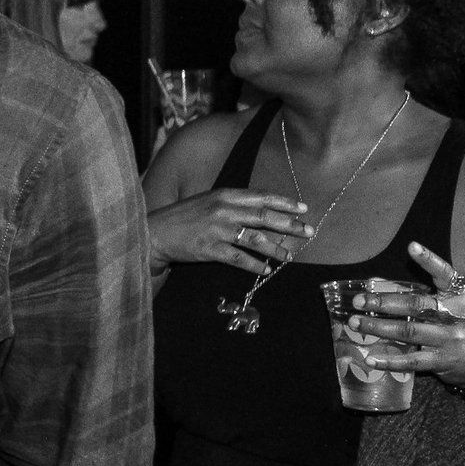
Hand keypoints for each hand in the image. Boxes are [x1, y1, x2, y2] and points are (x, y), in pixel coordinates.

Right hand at [147, 187, 312, 275]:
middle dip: (290, 225)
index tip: (303, 208)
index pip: (261, 197)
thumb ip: (231, 203)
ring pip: (255, 239)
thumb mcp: (207, 201)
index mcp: (223, 195)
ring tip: (290, 256)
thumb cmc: (183, 217)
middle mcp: (223, 210)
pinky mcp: (209, 249)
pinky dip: (254, 265)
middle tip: (309, 232)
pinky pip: (239, 258)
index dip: (284, 202)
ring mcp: (216, 229)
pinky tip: (265, 270)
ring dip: (276, 249)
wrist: (155, 232)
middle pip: (264, 217)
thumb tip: (261, 210)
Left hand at [351, 242, 464, 388]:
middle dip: (384, 302)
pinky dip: (389, 360)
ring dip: (378, 327)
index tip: (412, 247)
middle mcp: (456, 316)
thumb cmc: (453, 321)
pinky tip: (370, 358)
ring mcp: (450, 340)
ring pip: (409, 331)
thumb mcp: (444, 302)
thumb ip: (413, 292)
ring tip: (355, 323)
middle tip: (359, 301)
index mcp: (457, 296)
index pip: (445, 274)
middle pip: (417, 305)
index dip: (429, 260)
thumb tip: (373, 283)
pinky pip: (412, 361)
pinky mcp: (442, 361)